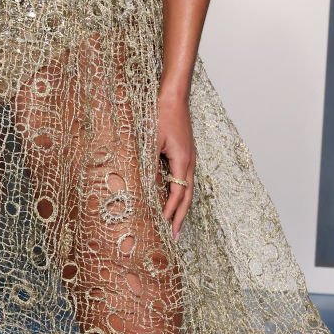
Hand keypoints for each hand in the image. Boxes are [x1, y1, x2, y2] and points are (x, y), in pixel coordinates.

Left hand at [156, 82, 195, 239]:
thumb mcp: (150, 140)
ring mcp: (189, 159)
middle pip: (187, 197)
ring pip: (187, 190)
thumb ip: (149, 163)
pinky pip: (183, 180)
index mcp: (183, 161)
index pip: (178, 194)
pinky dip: (178, 195)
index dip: (171, 212)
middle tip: (175, 238)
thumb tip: (144, 186)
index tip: (165, 227)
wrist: (173, 95)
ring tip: (175, 225)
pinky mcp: (184, 154)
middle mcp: (189, 163)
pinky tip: (171, 201)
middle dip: (181, 218)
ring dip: (181, 208)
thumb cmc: (161, 114)